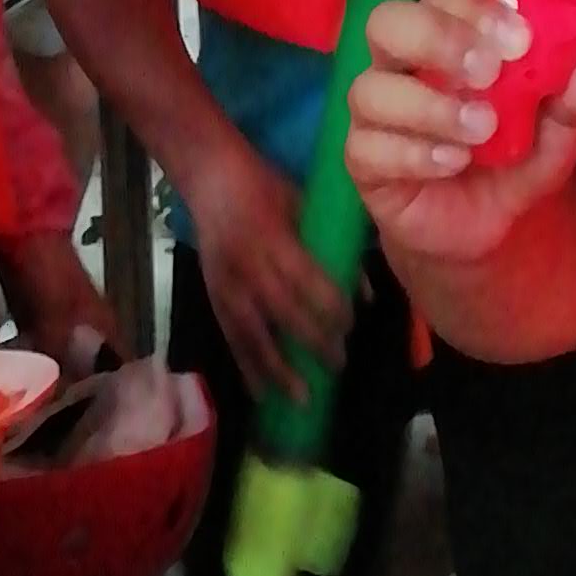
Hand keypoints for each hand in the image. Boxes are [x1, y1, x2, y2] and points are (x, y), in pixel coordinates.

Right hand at [188, 135, 349, 395]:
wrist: (210, 177)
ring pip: (252, 334)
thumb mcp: (304, 203)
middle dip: (312, 343)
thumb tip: (365, 291)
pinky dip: (246, 367)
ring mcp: (226, 284)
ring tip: (303, 399)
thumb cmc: (265, 185)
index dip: (328, 307)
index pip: (305, 280)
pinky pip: (230, 337)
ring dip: (278, 369)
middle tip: (338, 364)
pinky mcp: (212, 295)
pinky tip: (261, 394)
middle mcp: (247, 265)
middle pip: (281, 313)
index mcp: (272, 238)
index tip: (351, 325)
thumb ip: (333, 245)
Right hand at [346, 0, 575, 274]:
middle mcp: (401, 65)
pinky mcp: (363, 161)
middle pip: (387, 22)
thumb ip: (572, 106)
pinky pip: (367, 147)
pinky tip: (454, 162)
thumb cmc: (509, 161)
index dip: (477, 9)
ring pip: (370, 89)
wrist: (481, 230)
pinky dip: (415, 152)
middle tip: (489, 72)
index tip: (521, 40)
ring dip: (431, 106)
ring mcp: (375, 113)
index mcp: (446, 39)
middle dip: (437, 39)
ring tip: (482, 128)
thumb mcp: (552, 138)